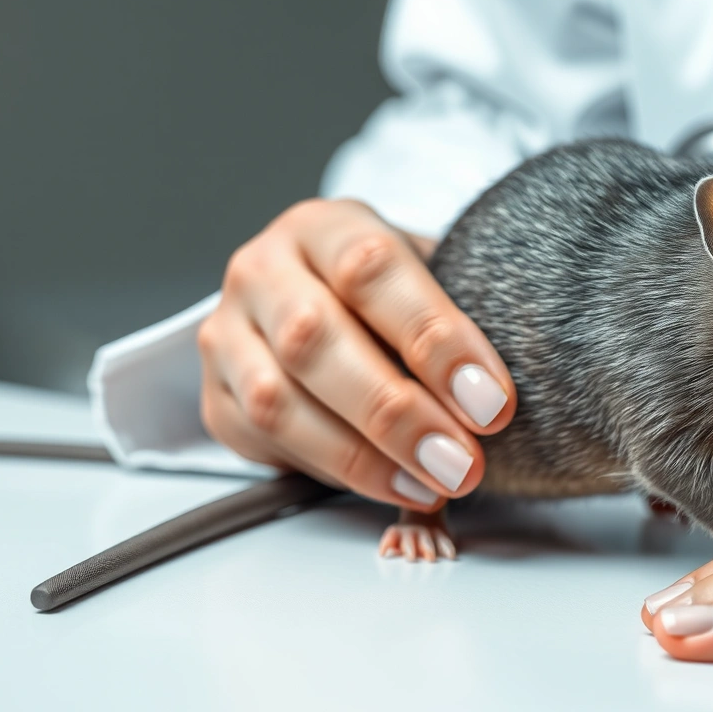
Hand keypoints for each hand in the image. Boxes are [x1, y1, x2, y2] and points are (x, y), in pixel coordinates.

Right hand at [197, 198, 514, 510]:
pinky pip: (260, 441)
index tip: (490, 400)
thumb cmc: (388, 294)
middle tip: (461, 460)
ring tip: (431, 483)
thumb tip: (499, 399)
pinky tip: (387, 484)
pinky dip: (330, 470)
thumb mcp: (426, 278)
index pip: (371, 269)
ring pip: (277, 400)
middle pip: (314, 338)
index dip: (434, 338)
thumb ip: (455, 322)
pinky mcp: (214, 396)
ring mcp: (227, 333)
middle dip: (397, 411)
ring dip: (361, 454)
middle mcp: (262, 270)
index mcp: (322, 227)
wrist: (317, 298)